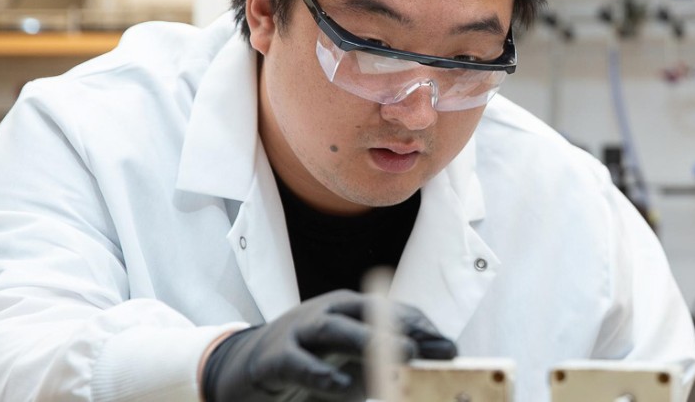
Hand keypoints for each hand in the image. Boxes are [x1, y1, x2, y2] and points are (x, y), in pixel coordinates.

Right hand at [201, 289, 456, 401]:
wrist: (246, 371)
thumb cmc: (311, 364)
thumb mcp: (351, 363)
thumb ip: (385, 366)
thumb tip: (427, 372)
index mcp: (351, 309)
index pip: (392, 310)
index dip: (421, 327)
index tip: (448, 348)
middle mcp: (327, 312)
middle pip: (366, 312)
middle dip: (398, 328)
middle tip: (424, 349)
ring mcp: (298, 331)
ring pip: (332, 328)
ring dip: (365, 340)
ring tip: (395, 357)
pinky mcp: (274, 358)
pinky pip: (298, 363)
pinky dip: (320, 373)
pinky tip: (341, 386)